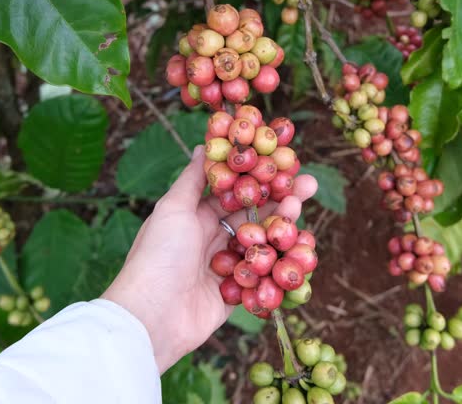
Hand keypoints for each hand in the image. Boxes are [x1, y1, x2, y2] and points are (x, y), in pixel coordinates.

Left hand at [103, 145, 317, 372]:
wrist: (152, 315)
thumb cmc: (158, 255)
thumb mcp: (173, 208)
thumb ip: (193, 179)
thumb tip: (203, 145)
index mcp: (196, 217)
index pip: (236, 192)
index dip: (259, 178)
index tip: (284, 163)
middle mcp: (212, 239)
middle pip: (254, 216)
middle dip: (281, 200)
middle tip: (309, 185)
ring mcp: (226, 266)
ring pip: (263, 243)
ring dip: (283, 227)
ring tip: (299, 210)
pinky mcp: (237, 293)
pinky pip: (264, 275)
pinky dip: (282, 263)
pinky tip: (302, 247)